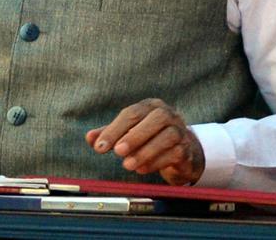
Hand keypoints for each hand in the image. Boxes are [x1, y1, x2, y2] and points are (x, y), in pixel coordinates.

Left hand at [86, 98, 204, 184]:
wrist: (182, 152)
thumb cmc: (149, 138)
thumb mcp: (128, 134)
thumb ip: (110, 134)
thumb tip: (89, 137)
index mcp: (150, 106)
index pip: (131, 113)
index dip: (114, 129)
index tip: (99, 146)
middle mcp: (167, 114)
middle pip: (154, 119)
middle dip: (134, 136)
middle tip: (117, 152)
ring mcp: (180, 130)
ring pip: (166, 136)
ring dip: (145, 151)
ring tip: (127, 165)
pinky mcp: (186, 149)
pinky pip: (174, 153)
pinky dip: (156, 162)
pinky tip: (142, 169)